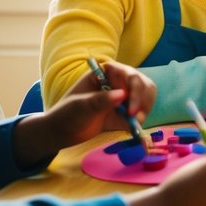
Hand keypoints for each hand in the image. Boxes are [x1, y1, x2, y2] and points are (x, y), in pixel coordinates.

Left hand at [14, 63, 158, 165]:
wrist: (61, 132)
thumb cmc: (66, 113)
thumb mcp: (80, 106)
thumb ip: (99, 100)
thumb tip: (121, 95)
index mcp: (106, 74)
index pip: (128, 74)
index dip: (135, 88)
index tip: (130, 109)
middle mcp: (117, 83)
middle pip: (142, 84)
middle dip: (143, 100)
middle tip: (136, 117)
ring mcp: (122, 98)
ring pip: (144, 98)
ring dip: (144, 110)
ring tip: (135, 123)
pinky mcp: (123, 113)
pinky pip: (138, 114)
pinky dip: (140, 121)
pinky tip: (136, 130)